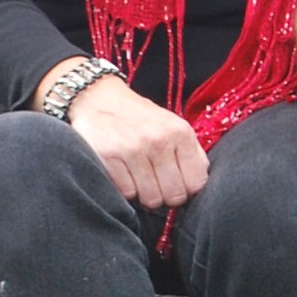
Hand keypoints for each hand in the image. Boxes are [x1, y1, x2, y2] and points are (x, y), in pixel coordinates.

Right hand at [63, 73, 209, 207]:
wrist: (98, 98)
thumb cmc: (139, 117)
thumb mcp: (172, 125)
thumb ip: (191, 152)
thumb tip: (198, 182)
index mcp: (180, 132)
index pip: (196, 182)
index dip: (187, 188)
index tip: (176, 182)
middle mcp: (158, 140)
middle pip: (174, 195)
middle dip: (166, 195)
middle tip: (156, 183)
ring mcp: (132, 149)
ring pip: (150, 198)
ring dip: (144, 194)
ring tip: (139, 178)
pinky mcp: (109, 157)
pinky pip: (126, 193)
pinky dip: (125, 188)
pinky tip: (123, 173)